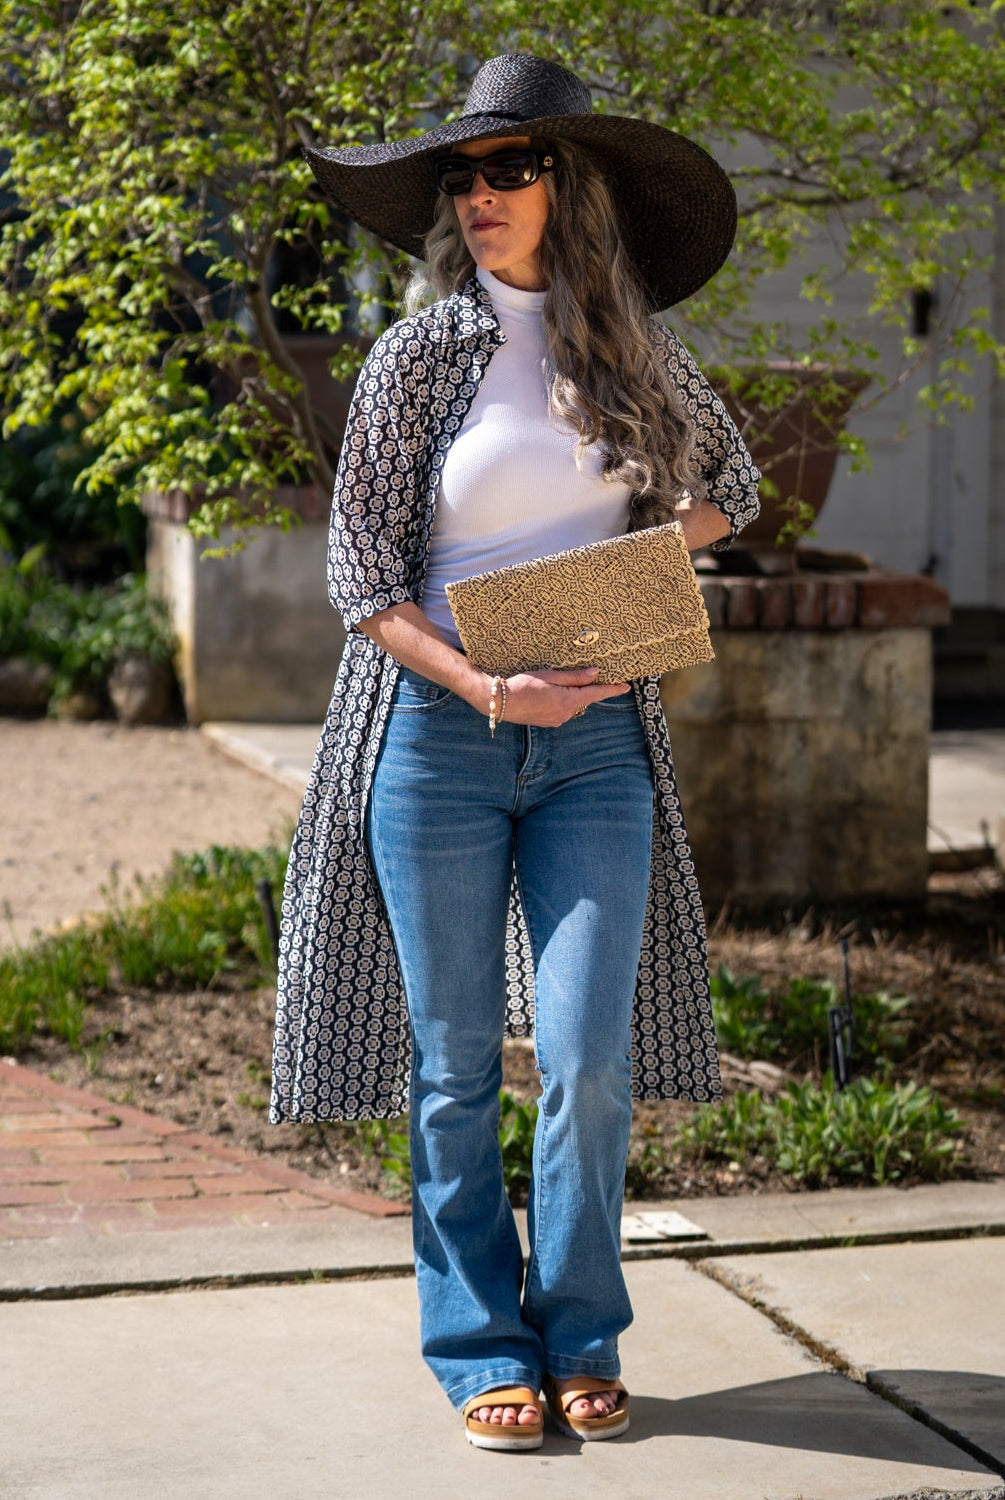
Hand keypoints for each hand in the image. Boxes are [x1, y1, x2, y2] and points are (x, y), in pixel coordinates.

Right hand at [487, 666, 630, 726]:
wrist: (502, 702)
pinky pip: (562, 709)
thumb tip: (596, 673)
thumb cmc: (524, 685)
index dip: (612, 689)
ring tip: (549, 684)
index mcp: (569, 700)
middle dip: (582, 687)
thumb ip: (575, 676)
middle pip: (584, 698)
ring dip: (568, 693)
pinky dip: (560, 700)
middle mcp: (567, 713)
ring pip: (572, 703)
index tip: (626, 686)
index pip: (597, 693)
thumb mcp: (551, 676)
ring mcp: (558, 720)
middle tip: (570, 675)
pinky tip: (545, 694)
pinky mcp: (550, 722)